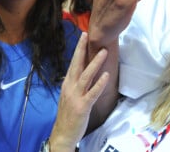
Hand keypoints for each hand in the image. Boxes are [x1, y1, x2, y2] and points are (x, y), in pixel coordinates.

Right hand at [49, 33, 108, 151]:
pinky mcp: (83, 106)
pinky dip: (99, 84)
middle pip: (76, 64)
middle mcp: (70, 87)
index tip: (83, 36)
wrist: (62, 134)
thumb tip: (79, 73)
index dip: (78, 49)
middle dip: (82, 49)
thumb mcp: (69, 95)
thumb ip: (74, 84)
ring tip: (104, 52)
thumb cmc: (68, 115)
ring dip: (95, 63)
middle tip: (87, 35)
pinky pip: (92, 93)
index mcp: (67, 84)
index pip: (73, 63)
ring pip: (86, 76)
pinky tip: (106, 76)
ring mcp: (76, 96)